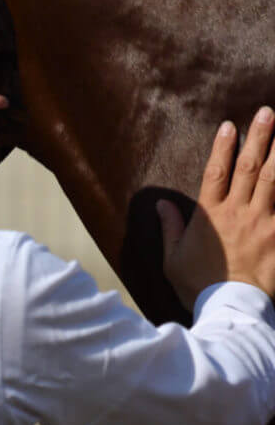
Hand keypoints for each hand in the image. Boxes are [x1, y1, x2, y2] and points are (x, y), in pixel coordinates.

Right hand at [160, 107, 274, 309]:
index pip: (216, 171)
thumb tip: (161, 204)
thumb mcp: (172, 259)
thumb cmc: (199, 287)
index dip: (223, 146)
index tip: (230, 125)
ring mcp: (265, 225)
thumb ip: (170, 228)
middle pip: (251, 168)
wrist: (230, 311)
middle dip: (260, 137)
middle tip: (267, 113)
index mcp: (211, 215)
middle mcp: (239, 213)